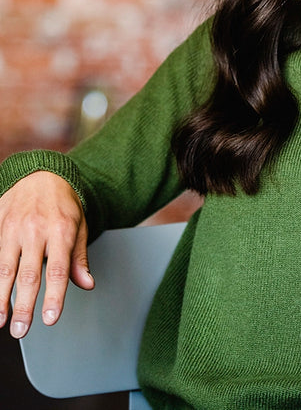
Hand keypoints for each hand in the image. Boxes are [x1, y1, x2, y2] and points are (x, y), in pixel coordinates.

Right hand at [0, 171, 93, 337]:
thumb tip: (87, 284)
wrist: (40, 175)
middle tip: (22, 330)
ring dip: (2, 298)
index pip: (58, 269)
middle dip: (25, 306)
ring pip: (6, 268)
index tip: (50, 318)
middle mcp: (37, 229)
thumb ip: (79, 258)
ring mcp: (15, 228)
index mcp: (62, 230)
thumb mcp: (79, 227)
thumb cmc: (63, 205)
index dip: (54, 296)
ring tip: (1, 320)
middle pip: (30, 274)